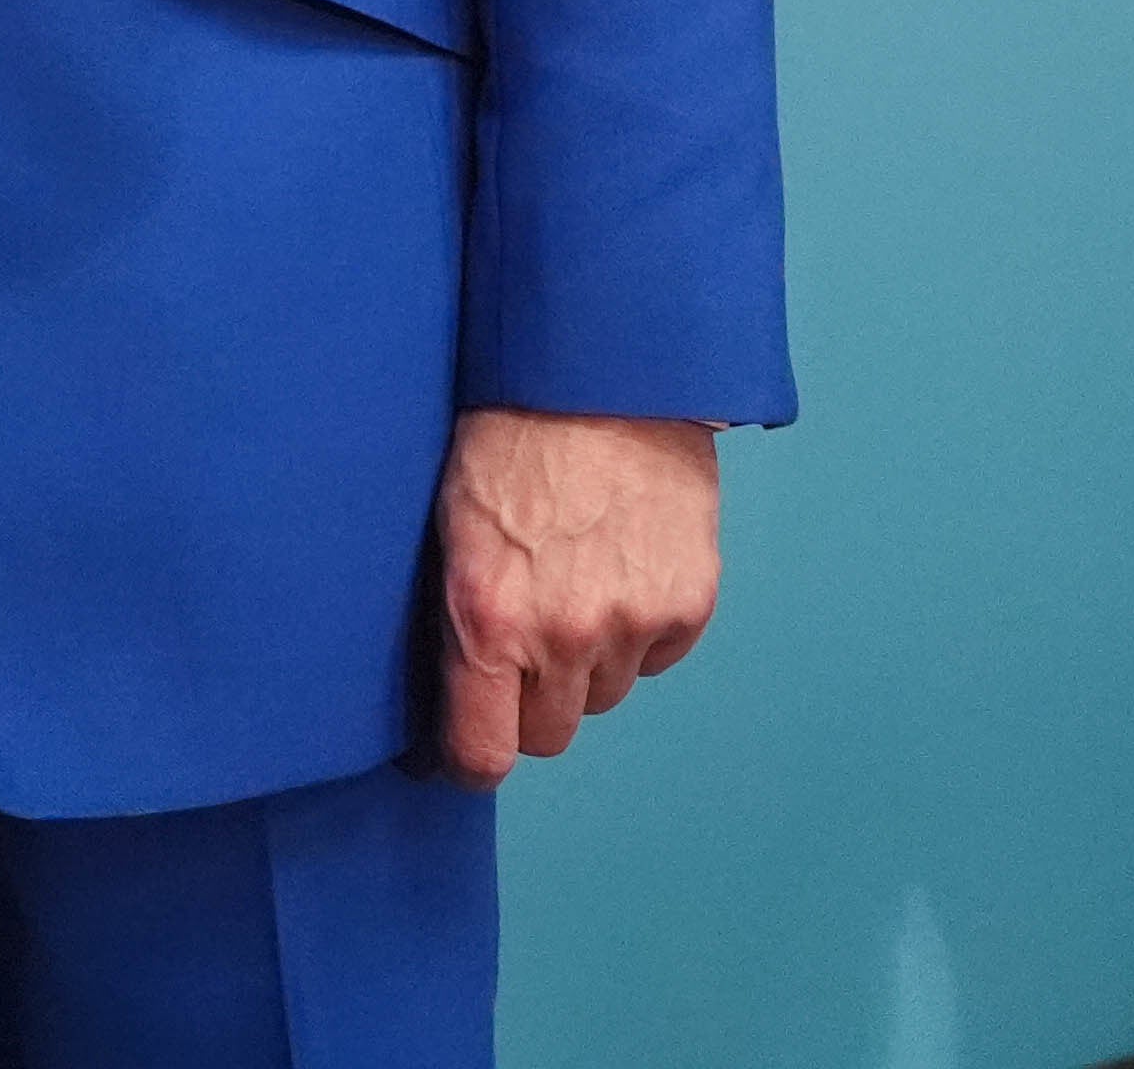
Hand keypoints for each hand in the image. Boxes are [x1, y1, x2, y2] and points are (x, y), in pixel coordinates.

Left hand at [431, 408, 719, 784]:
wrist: (598, 372)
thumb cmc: (504, 433)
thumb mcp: (445, 523)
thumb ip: (454, 612)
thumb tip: (447, 684)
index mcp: (488, 618)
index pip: (483, 753)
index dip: (465, 762)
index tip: (455, 754)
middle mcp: (564, 635)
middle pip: (548, 734)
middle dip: (527, 703)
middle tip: (516, 646)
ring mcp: (632, 622)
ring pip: (604, 695)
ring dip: (584, 664)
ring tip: (568, 583)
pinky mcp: (687, 604)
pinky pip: (655, 658)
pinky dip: (637, 632)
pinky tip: (615, 568)